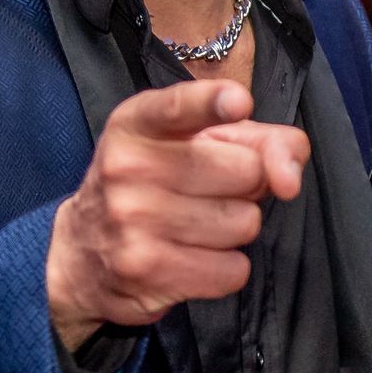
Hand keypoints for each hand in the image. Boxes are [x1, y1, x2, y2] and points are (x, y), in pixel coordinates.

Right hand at [46, 79, 311, 348]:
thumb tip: (289, 178)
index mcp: (137, 122)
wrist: (82, 253)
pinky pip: (233, 269)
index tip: (238, 102)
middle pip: (245, 170)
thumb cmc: (156, 184)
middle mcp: (126, 166)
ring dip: (235, 229)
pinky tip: (193, 258)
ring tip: (197, 226)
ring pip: (244, 223)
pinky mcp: (145, 270)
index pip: (180, 106)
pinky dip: (226, 269)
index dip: (213, 103)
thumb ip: (260, 141)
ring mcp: (132, 219)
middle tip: (211, 191)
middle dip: (246, 185)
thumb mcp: (196, 144)